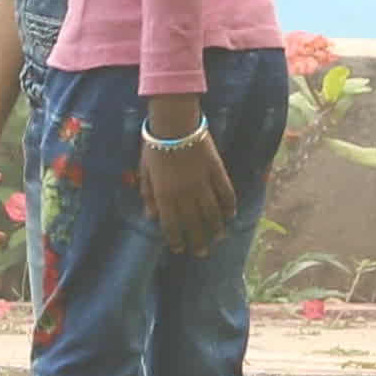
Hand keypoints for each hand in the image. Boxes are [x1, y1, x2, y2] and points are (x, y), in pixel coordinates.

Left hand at [141, 129, 238, 257]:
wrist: (175, 122)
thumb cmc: (155, 145)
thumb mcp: (145, 171)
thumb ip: (148, 194)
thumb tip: (151, 216)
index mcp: (165, 194)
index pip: (172, 224)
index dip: (176, 239)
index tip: (180, 248)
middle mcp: (185, 193)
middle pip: (194, 223)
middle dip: (198, 240)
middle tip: (202, 252)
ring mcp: (203, 183)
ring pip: (212, 212)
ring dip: (216, 228)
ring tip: (219, 239)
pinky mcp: (217, 172)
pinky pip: (226, 193)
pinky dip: (229, 206)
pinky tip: (231, 216)